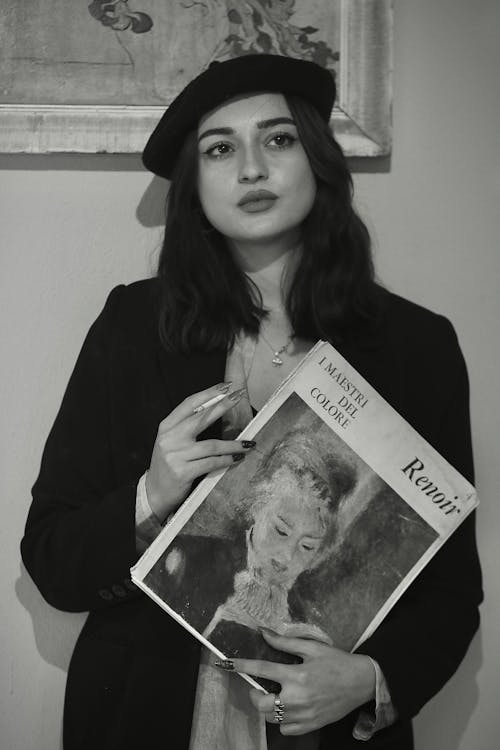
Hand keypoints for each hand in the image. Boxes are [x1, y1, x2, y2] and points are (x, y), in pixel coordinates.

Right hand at [145, 383, 252, 521]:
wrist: (154, 492)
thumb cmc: (169, 464)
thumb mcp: (172, 441)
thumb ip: (187, 426)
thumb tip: (216, 409)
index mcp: (166, 427)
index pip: (189, 404)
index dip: (209, 393)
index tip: (226, 386)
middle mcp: (169, 438)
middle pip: (201, 417)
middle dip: (223, 405)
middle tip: (240, 396)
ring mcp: (175, 455)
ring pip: (212, 445)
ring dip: (233, 444)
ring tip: (248, 443)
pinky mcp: (182, 472)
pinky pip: (211, 463)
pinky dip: (227, 460)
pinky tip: (238, 458)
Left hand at [228, 630, 374, 735]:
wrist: (362, 683)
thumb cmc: (337, 662)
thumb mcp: (312, 648)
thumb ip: (285, 643)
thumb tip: (263, 632)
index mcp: (297, 675)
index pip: (261, 669)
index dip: (241, 666)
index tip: (226, 663)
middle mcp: (297, 698)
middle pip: (260, 702)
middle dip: (254, 694)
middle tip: (261, 685)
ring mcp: (303, 715)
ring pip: (271, 717)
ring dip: (268, 706)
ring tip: (277, 694)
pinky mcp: (310, 726)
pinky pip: (285, 729)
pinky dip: (282, 720)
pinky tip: (289, 707)